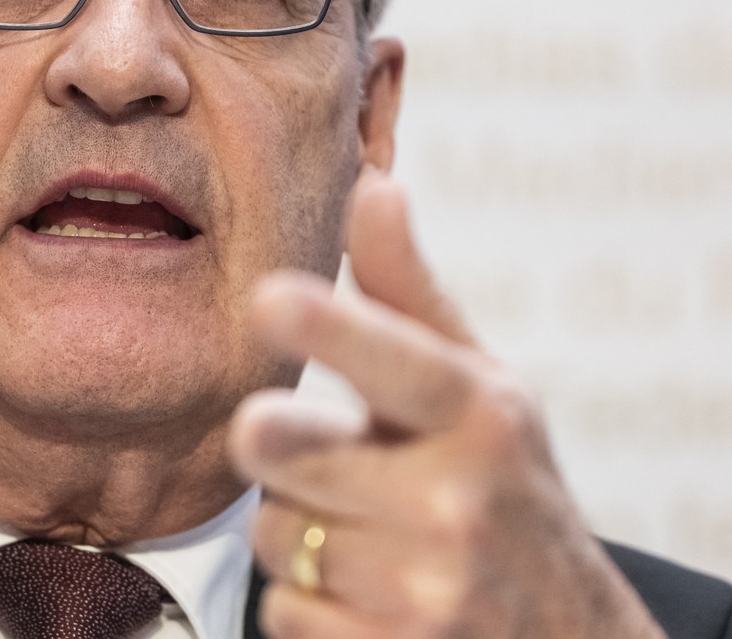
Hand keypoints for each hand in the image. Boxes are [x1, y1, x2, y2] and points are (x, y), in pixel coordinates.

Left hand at [230, 172, 664, 638]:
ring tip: (370, 533)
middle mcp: (457, 499)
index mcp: (478, 412)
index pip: (393, 359)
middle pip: (276, 443)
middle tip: (329, 454)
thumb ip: (407, 293)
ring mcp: (426, 589)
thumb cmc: (504, 486)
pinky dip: (311, 602)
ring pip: (272, 531)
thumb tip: (372, 181)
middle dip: (281, 447)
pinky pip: (283, 609)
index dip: (328, 329)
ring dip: (302, 531)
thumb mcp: (477, 386)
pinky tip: (370, 596)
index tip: (272, 299)